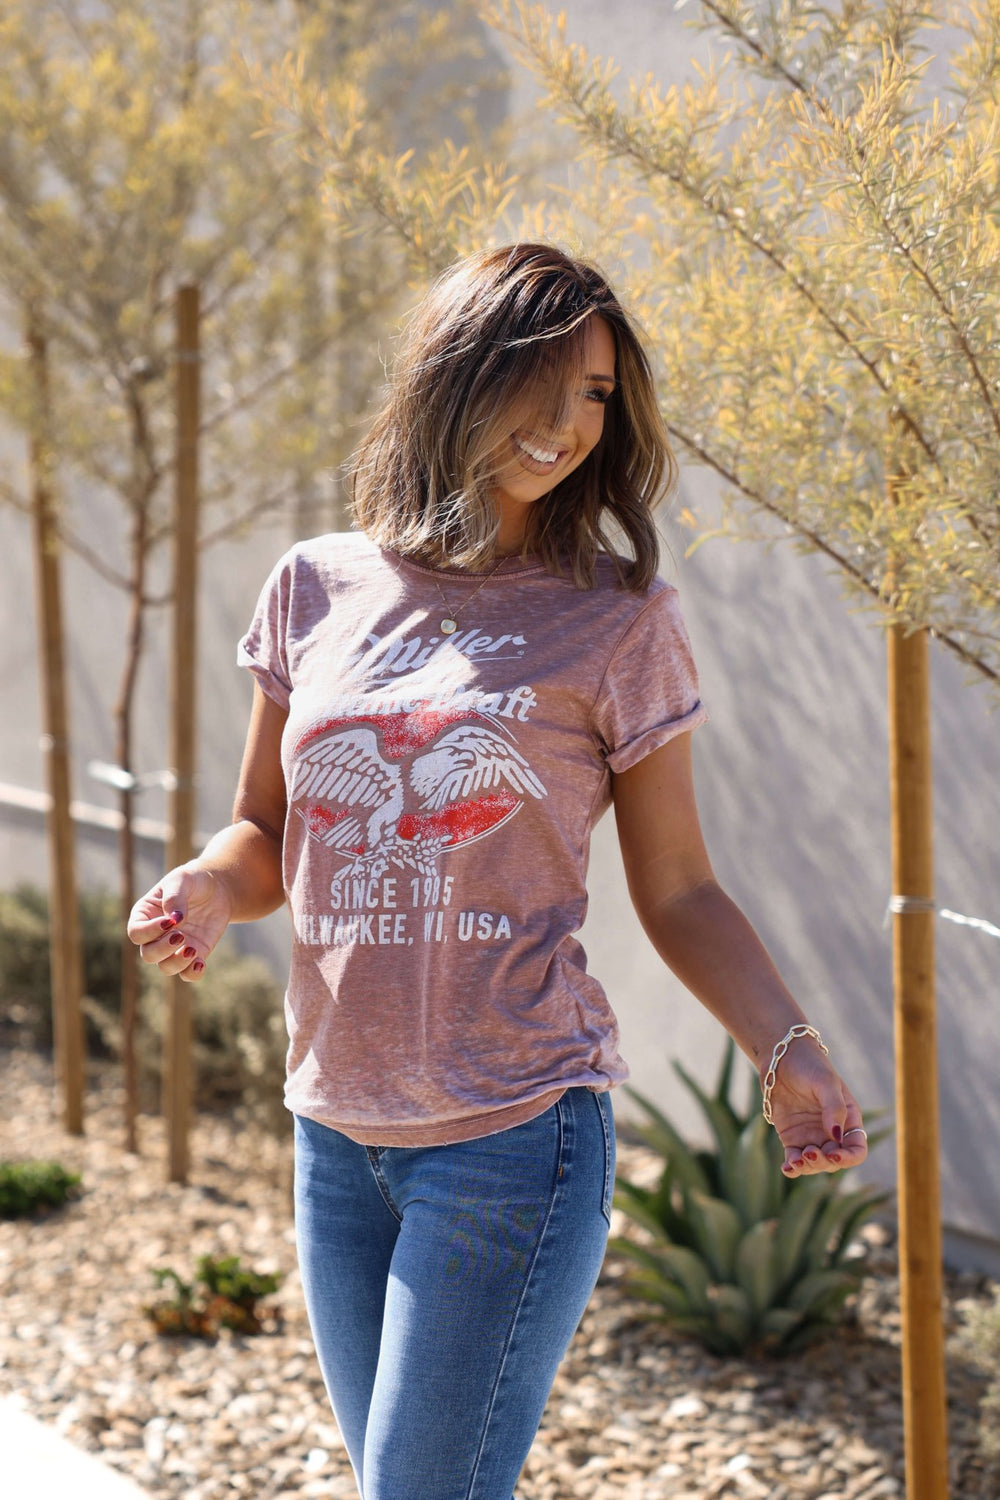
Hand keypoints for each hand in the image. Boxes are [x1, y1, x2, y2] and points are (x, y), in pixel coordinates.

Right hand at [126, 864, 233, 981]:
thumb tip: (175, 919)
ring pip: (166, 967)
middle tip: (181, 936)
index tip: (169, 922)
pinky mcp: (194, 953)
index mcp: (145, 916)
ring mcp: (174, 947)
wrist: (217, 888)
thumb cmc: (192, 880)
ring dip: (177, 963)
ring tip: (192, 950)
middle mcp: (156, 935)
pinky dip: (192, 973)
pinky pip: (188, 973)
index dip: (149, 932)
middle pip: (148, 954)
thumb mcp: (181, 880)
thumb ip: (174, 897)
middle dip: (163, 949)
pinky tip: (200, 963)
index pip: (136, 933)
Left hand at [765, 1037, 867, 1177]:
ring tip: (796, 1161)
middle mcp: (832, 1132)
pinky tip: (787, 1169)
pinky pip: (794, 1158)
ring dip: (807, 1167)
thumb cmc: (810, 1065)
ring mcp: (811, 1136)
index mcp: (848, 1120)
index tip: (834, 1155)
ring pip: (814, 1164)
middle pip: (835, 1161)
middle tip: (810, 1153)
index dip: (848, 1158)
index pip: (856, 1149)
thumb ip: (833, 1108)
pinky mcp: (792, 1137)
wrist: (781, 1058)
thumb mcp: (825, 1082)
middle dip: (824, 1162)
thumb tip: (836, 1136)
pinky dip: (792, 1167)